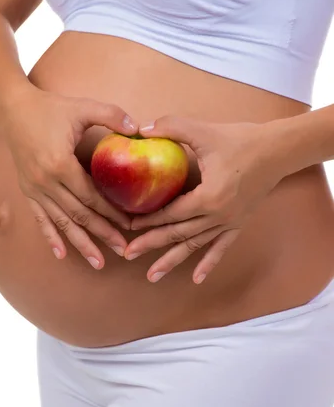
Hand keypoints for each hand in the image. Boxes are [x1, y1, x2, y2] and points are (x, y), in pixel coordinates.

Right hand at [0, 87, 137, 267]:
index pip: (92, 196)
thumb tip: (139, 128)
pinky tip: (61, 254)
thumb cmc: (50, 108)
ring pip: (61, 223)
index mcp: (60, 164)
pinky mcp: (27, 190)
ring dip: (81, 244)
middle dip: (103, 234)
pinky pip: (40, 219)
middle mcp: (45, 182)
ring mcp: (34, 189)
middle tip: (124, 251)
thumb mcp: (82, 107)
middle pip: (79, 215)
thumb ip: (111, 115)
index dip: (112, 212)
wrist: (14, 109)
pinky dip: (51, 237)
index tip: (131, 225)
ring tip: (99, 263)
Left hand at [124, 116, 284, 283]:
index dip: (148, 220)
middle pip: (179, 234)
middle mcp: (219, 216)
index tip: (128, 225)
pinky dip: (208, 263)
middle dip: (151, 244)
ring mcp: (230, 222)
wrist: (278, 150)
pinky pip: (221, 247)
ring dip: (173, 260)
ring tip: (153, 275)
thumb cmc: (241, 140)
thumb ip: (171, 127)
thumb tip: (141, 128)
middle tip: (128, 254)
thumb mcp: (203, 131)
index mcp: (208, 197)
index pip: (171, 214)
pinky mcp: (239, 222)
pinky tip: (197, 278)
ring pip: (196, 245)